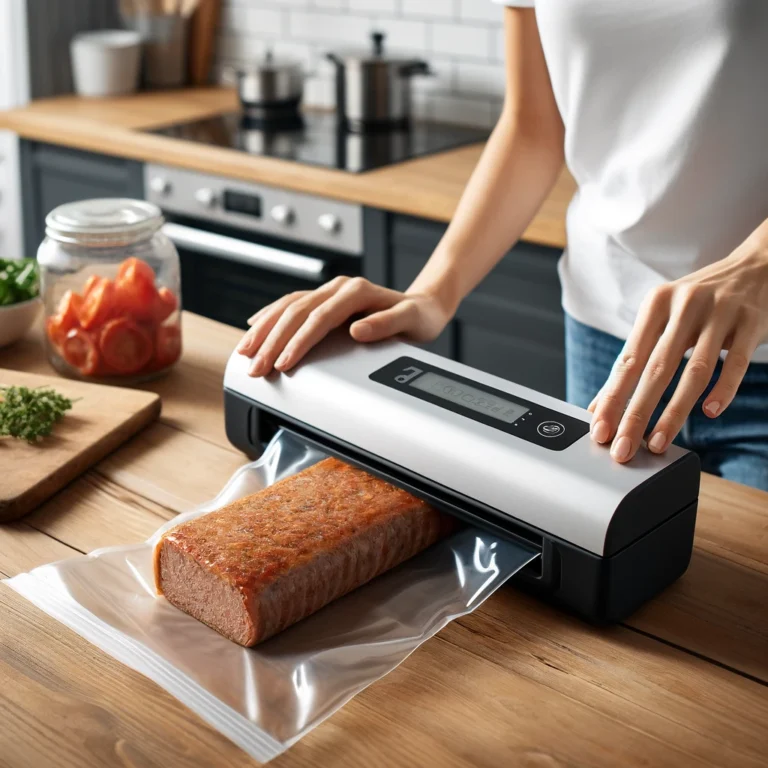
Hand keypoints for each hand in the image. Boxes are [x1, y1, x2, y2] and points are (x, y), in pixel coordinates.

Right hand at [236, 276, 451, 375]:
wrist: (424, 306)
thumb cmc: (419, 317)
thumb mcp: (412, 320)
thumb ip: (386, 324)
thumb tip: (357, 330)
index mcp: (356, 292)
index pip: (319, 318)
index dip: (299, 342)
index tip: (284, 364)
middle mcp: (339, 287)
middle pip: (296, 312)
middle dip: (272, 341)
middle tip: (255, 367)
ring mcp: (330, 291)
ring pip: (287, 306)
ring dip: (264, 329)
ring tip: (245, 352)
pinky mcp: (325, 298)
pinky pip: (291, 304)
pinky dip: (270, 316)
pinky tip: (255, 325)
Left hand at [589, 226, 767, 462]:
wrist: (759, 266)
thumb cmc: (701, 302)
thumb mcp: (665, 318)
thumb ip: (636, 358)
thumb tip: (601, 404)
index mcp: (656, 304)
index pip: (628, 359)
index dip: (612, 397)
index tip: (599, 429)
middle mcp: (684, 305)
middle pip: (655, 369)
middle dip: (635, 413)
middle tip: (622, 447)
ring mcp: (720, 312)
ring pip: (694, 370)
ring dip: (674, 411)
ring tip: (658, 441)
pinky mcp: (751, 322)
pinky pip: (736, 361)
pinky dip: (723, 389)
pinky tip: (710, 412)